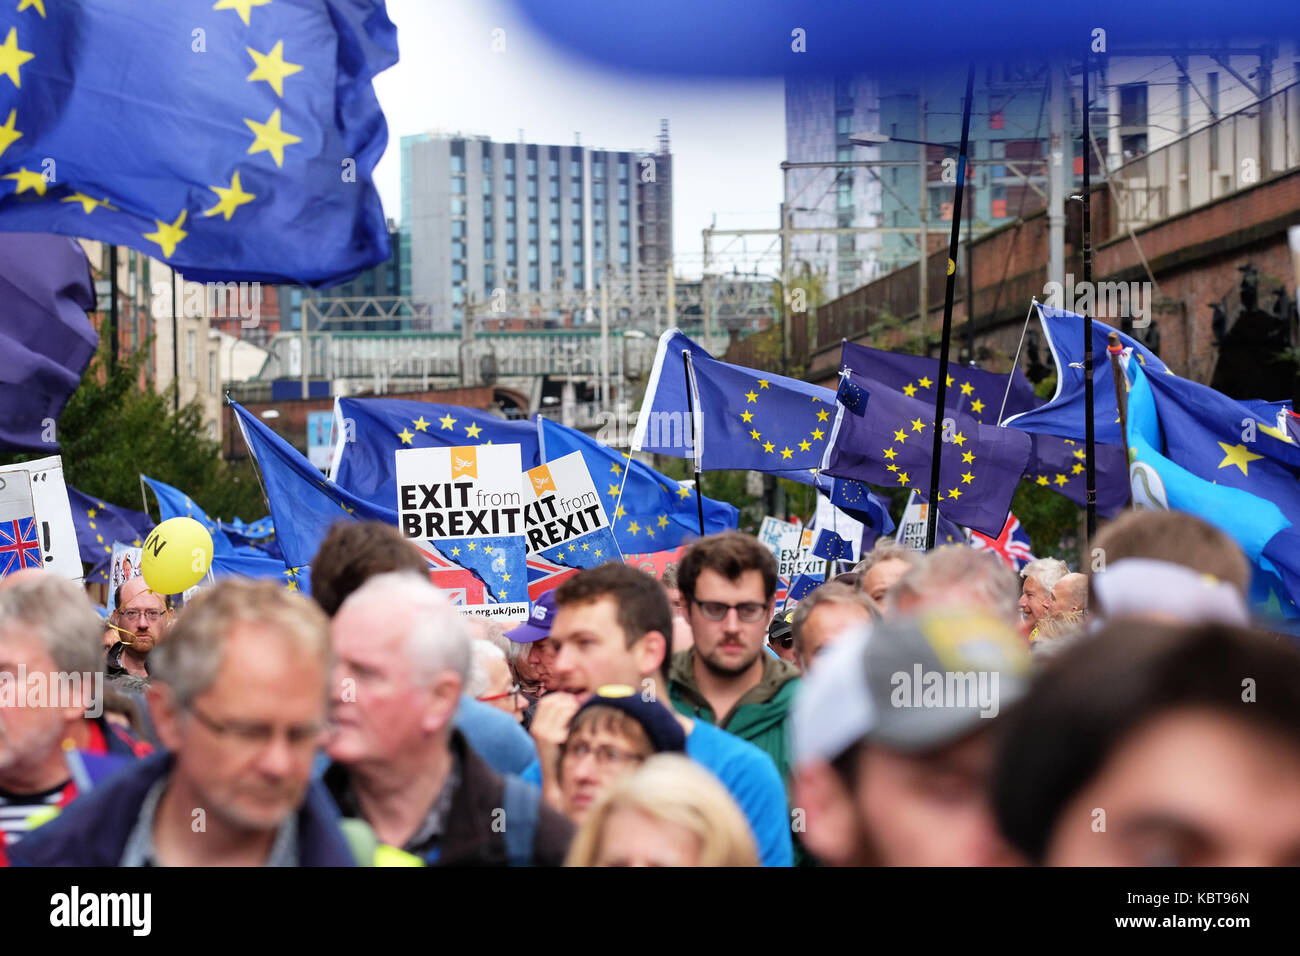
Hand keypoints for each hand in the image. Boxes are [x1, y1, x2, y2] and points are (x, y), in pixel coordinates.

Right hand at [530, 692, 580, 808]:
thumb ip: (558, 720)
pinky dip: (574, 717)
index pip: (545, 702)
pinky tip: (579, 724)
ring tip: (580, 715)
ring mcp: (543, 733)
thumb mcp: (553, 737)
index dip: (559, 698)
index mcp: (536, 726)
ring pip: (561, 709)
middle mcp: (537, 728)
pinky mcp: (552, 738)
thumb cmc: (559, 756)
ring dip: (573, 708)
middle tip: (579, 707)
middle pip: (554, 703)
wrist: (556, 778)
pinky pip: (566, 719)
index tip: (571, 700)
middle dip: (568, 702)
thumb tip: (572, 700)